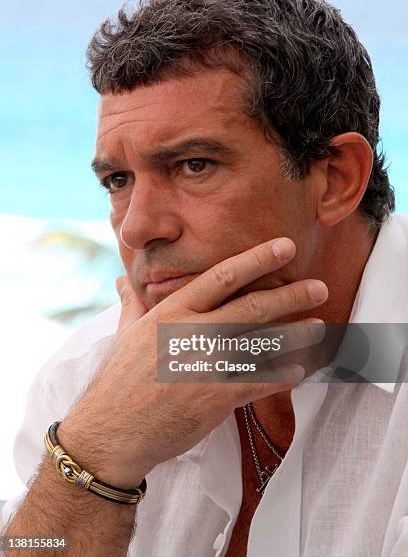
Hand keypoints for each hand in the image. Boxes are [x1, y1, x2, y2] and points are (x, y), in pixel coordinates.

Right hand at [58, 237, 327, 487]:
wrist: (112, 432)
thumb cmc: (118, 380)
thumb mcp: (125, 333)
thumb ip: (132, 302)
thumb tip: (121, 279)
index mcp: (172, 312)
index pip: (222, 277)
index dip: (257, 259)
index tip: (285, 247)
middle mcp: (193, 333)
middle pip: (253, 306)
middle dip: (291, 295)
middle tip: (318, 286)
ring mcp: (207, 365)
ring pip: (264, 343)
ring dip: (296, 335)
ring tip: (319, 325)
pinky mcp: (216, 397)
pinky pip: (261, 382)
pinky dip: (284, 375)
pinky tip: (301, 370)